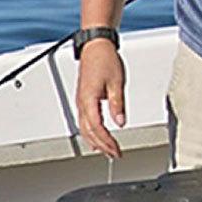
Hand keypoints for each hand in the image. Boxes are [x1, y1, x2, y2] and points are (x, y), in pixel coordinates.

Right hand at [75, 39, 126, 158]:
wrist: (96, 47)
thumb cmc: (105, 60)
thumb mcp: (117, 82)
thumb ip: (117, 104)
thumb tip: (120, 122)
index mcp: (89, 100)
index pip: (97, 128)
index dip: (107, 142)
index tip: (117, 151)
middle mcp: (82, 103)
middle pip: (89, 132)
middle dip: (102, 146)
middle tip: (114, 155)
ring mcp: (81, 101)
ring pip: (84, 128)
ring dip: (95, 141)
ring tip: (106, 151)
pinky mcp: (83, 99)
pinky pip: (84, 121)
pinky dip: (91, 132)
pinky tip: (97, 137)